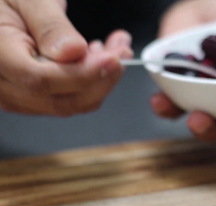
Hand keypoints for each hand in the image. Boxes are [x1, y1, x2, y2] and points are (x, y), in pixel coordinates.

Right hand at [0, 0, 132, 115]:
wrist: (2, 10)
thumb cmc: (7, 1)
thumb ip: (50, 26)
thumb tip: (74, 51)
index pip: (41, 80)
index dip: (83, 74)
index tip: (113, 59)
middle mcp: (3, 85)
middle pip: (61, 100)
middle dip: (101, 78)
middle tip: (123, 50)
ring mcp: (17, 95)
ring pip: (70, 104)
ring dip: (100, 81)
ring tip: (113, 48)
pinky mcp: (31, 98)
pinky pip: (68, 99)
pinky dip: (91, 83)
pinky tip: (97, 58)